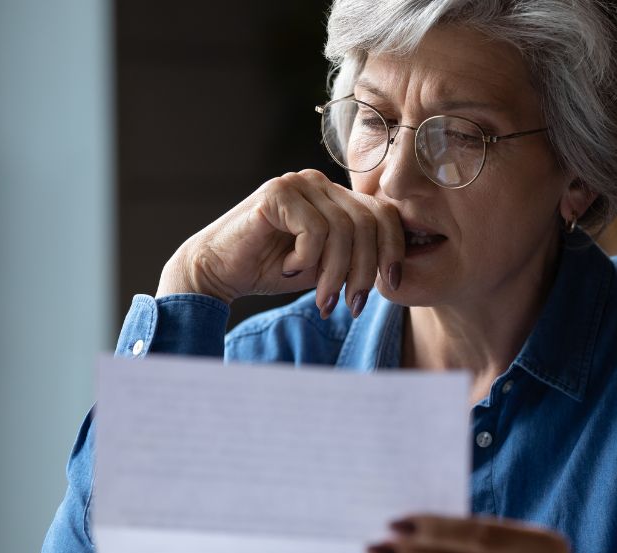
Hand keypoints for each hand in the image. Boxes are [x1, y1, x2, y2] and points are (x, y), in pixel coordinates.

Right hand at [156, 169, 404, 318]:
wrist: (217, 272)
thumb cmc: (271, 269)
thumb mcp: (326, 267)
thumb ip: (357, 258)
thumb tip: (398, 271)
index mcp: (336, 196)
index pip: (383, 214)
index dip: (393, 250)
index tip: (392, 285)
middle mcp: (319, 183)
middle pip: (368, 223)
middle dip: (364, 271)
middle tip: (350, 304)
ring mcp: (298, 183)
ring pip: (343, 230)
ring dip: (335, 273)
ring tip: (322, 298)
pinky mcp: (276, 193)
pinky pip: (314, 230)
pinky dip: (307, 259)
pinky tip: (288, 268)